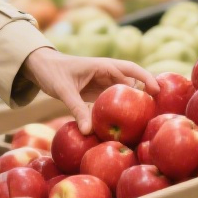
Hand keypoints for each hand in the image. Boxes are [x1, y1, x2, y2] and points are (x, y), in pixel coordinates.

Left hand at [21, 47, 157, 135]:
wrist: (40, 67)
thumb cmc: (52, 72)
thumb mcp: (64, 90)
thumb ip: (77, 109)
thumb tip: (88, 132)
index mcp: (103, 65)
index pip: (131, 71)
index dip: (146, 79)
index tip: (158, 91)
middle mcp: (107, 73)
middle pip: (132, 83)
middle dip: (145, 95)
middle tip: (157, 112)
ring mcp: (103, 83)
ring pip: (124, 94)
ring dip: (134, 104)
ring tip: (146, 121)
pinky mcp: (97, 93)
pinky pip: (113, 102)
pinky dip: (120, 111)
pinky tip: (126, 125)